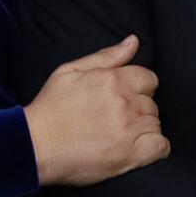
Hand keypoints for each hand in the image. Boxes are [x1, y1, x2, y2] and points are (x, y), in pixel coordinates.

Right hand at [25, 35, 168, 185]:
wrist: (34, 145)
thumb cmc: (50, 108)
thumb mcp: (70, 71)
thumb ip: (106, 56)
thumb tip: (134, 41)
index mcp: (113, 79)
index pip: (149, 79)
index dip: (139, 90)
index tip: (124, 101)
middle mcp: (125, 102)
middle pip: (152, 104)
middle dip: (139, 111)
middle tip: (117, 122)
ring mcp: (129, 129)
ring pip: (155, 125)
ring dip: (144, 131)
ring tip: (122, 137)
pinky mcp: (130, 155)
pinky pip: (161, 147)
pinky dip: (156, 149)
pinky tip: (139, 150)